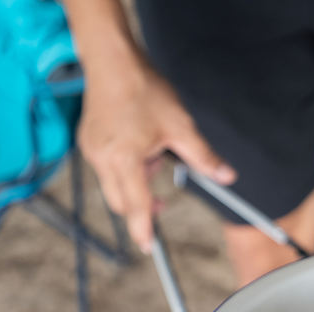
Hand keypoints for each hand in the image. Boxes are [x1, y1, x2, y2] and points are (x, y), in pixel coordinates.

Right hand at [77, 57, 235, 251]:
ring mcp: (91, 151)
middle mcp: (102, 159)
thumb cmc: (144, 89)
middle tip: (162, 200)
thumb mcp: (180, 126)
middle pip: (121, 202)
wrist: (112, 60)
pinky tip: (138, 146)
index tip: (149, 248)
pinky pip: (107, 169)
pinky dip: (125, 169)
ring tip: (153, 155)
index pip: (135, 206)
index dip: (143, 229)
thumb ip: (203, 156)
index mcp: (124, 159)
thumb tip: (226, 176)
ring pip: (114, 186)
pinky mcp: (87, 143)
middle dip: (142, 206)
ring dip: (135, 183)